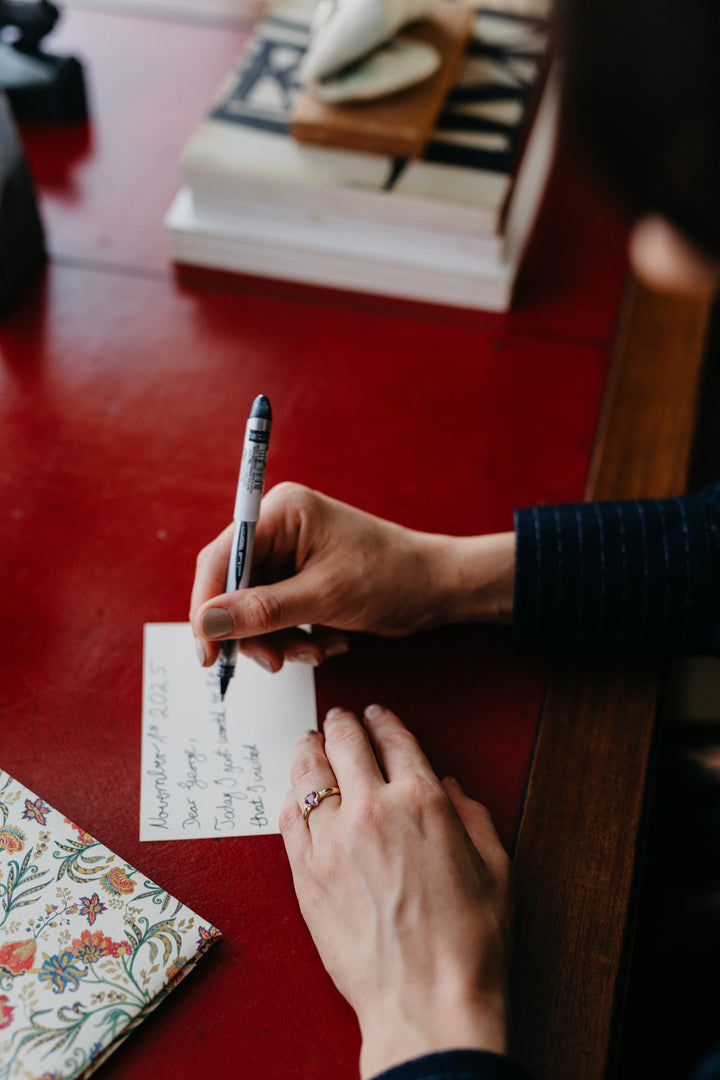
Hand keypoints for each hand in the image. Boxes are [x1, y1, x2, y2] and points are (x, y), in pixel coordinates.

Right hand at [190, 482, 514, 670]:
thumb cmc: (391, 578)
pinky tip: (332, 640)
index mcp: (281, 513)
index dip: (207, 606)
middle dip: (255, 630)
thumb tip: (207, 622)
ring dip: (281, 639)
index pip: (221, 558)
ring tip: (319, 650)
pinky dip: (299, 636)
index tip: (208, 653)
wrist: (437, 588)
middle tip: (277, 661)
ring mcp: (291, 553)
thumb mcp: (323, 598)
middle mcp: (280, 527)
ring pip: (255, 609)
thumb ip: (261, 611)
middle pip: (234, 588)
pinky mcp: (303, 578)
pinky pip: (278, 615)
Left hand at [280, 705, 511, 1078]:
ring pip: (308, 772)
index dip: (384, 721)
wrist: (426, 1003)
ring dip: (309, 749)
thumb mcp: (495, 869)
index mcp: (422, 802)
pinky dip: (291, 795)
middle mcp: (373, 809)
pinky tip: (295, 792)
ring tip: (309, 742)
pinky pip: (288, 817)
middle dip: (341, 723)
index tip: (377, 715)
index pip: (395, 741)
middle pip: (345, 743)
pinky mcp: (305, 873)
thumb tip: (452, 790)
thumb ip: (472, 818)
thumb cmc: (469, 944)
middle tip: (338, 717)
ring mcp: (332, 840)